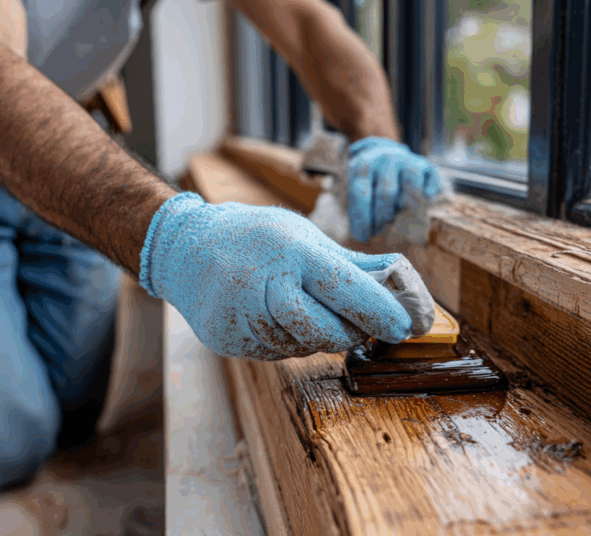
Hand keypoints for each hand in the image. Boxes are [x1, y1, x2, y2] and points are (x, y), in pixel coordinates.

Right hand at [138, 193, 413, 359]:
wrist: (185, 248)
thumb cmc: (258, 238)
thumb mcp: (304, 237)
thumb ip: (351, 264)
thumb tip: (402, 282)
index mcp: (290, 250)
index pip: (344, 286)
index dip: (379, 311)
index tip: (405, 326)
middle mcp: (263, 283)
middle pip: (324, 330)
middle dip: (351, 333)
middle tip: (363, 328)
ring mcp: (241, 315)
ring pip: (301, 347)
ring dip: (319, 339)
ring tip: (315, 315)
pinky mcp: (227, 340)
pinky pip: (275, 353)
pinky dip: (290, 342)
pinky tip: (282, 321)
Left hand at [347, 137, 442, 242]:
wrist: (385, 158)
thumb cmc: (368, 185)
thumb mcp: (355, 192)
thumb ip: (356, 209)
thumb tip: (361, 236)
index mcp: (363, 165)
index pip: (361, 194)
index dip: (362, 219)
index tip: (363, 237)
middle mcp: (386, 158)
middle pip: (386, 194)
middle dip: (381, 217)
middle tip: (379, 229)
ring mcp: (407, 160)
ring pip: (411, 186)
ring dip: (403, 205)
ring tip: (395, 212)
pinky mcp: (426, 166)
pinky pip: (432, 179)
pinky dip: (430, 191)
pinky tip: (425, 198)